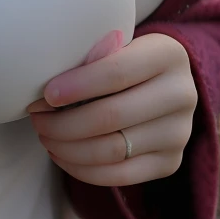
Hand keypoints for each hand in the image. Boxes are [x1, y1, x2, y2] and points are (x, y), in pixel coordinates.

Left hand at [26, 32, 197, 186]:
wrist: (166, 82)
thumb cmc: (129, 58)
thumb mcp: (120, 43)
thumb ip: (93, 56)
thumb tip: (45, 89)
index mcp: (169, 54)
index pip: (116, 72)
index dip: (76, 86)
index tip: (46, 94)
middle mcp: (182, 94)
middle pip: (111, 117)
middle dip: (64, 122)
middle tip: (37, 118)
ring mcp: (179, 133)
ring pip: (112, 150)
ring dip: (68, 147)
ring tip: (45, 135)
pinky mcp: (170, 162)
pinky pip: (120, 175)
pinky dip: (82, 169)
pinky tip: (62, 155)